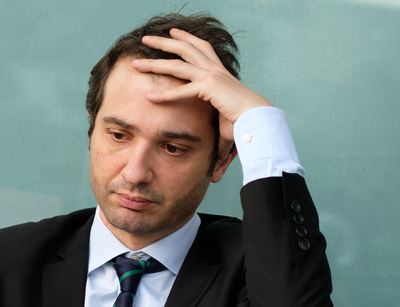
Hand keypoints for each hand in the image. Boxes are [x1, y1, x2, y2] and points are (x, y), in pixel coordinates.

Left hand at [132, 28, 272, 157]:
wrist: (261, 121)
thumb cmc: (249, 127)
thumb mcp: (228, 135)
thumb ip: (217, 153)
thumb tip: (214, 178)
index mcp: (220, 73)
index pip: (201, 49)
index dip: (187, 40)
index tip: (174, 35)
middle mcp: (215, 70)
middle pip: (186, 49)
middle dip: (166, 42)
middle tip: (147, 38)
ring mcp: (212, 76)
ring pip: (178, 63)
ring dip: (157, 60)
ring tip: (138, 59)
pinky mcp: (210, 87)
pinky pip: (183, 90)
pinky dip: (166, 95)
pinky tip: (150, 98)